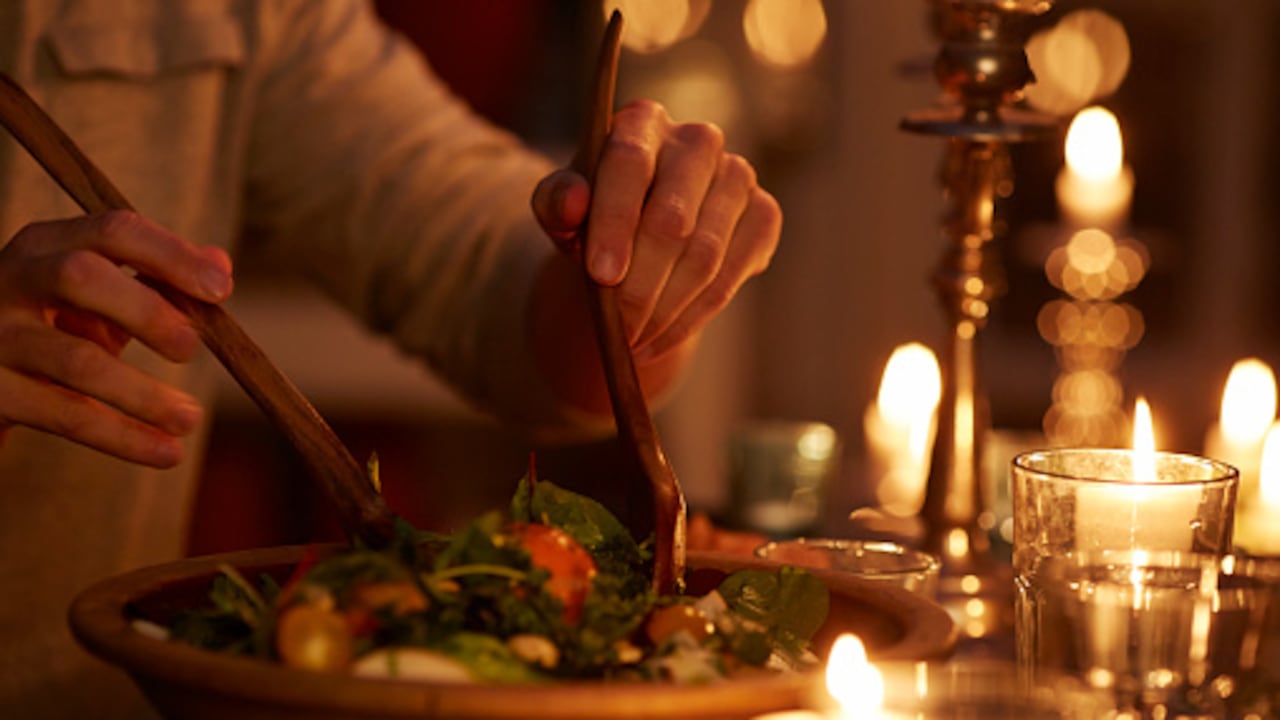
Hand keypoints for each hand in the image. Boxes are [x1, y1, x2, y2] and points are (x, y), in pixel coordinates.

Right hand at [0, 211, 232, 466]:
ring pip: (76, 360)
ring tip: (190, 419)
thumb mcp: (99, 300)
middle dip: (146, 311)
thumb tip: (219, 264)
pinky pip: (65, 416)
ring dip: (145, 394)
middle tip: (192, 349)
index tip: (221, 289)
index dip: (172, 256)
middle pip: (80, 277)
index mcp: (47, 246)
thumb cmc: (52, 329)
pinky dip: (124, 437)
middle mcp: (11, 279)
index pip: (114, 231)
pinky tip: (166, 452)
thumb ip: (156, 279)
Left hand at [532, 100, 781, 362]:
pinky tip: (659, 340)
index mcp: (642, 122)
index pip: (630, 163)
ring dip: (666, 309)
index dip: (616, 221)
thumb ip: (556, 201)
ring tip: (633, 341)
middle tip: (619, 328)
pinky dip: (692, 317)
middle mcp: (698, 140)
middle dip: (642, 283)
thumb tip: (571, 203)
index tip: (601, 276)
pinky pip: (732, 276)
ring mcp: (737, 176)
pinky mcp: (763, 214)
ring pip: (705, 255)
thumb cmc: (594, 213)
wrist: (639, 234)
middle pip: (673, 218)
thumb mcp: (561, 208)